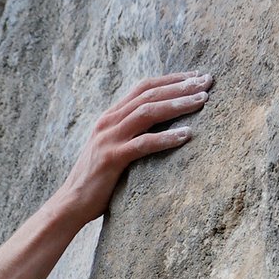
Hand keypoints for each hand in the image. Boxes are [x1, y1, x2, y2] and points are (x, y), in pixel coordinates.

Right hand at [56, 72, 211, 226]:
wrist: (70, 203)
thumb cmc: (97, 180)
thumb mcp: (112, 148)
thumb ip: (129, 134)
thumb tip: (159, 127)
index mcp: (110, 116)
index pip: (143, 87)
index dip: (171, 79)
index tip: (196, 75)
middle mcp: (109, 122)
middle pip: (149, 94)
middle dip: (181, 86)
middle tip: (208, 81)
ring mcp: (109, 139)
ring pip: (148, 112)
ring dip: (178, 104)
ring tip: (203, 100)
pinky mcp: (112, 158)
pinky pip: (144, 143)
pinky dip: (166, 138)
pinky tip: (187, 135)